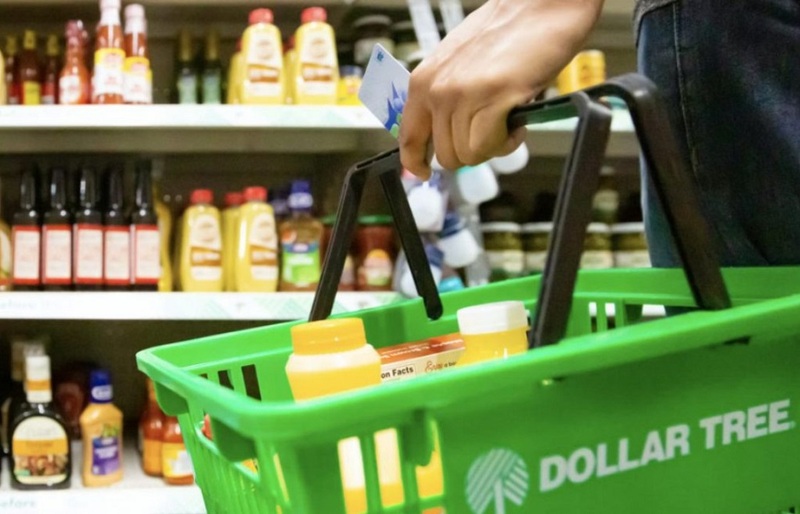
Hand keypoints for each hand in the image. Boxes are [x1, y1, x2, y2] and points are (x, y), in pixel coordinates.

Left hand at [400, 0, 603, 178]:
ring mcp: (461, 95)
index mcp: (423, 80)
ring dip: (494, 146)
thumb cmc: (510, 32)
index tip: (423, 172)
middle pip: (446, 155)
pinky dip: (508, 143)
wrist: (543, 4)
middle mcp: (436, 89)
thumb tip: (444, 134)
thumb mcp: (460, 64)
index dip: (416, 162)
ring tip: (509, 119)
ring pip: (469, 155)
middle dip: (474, 151)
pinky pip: (489, 147)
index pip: (408, 137)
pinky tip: (518, 123)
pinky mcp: (490, 99)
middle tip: (495, 130)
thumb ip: (446, 97)